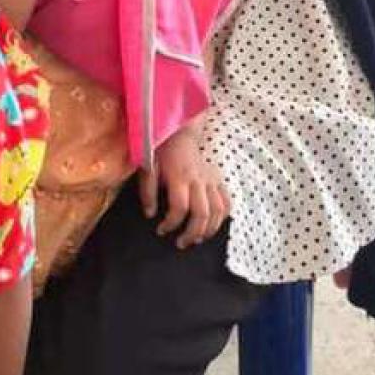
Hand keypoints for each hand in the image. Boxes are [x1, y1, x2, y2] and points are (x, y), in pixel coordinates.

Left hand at [138, 124, 228, 249]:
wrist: (179, 131)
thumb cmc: (161, 150)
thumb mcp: (148, 168)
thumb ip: (148, 192)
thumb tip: (150, 214)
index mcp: (179, 177)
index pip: (179, 208)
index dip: (170, 223)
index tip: (161, 230)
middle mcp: (198, 180)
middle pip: (202, 214)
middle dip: (192, 233)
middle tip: (180, 243)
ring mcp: (211, 179)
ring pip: (218, 211)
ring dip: (209, 230)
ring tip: (197, 239)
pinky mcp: (218, 179)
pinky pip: (227, 202)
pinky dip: (222, 217)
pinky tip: (212, 226)